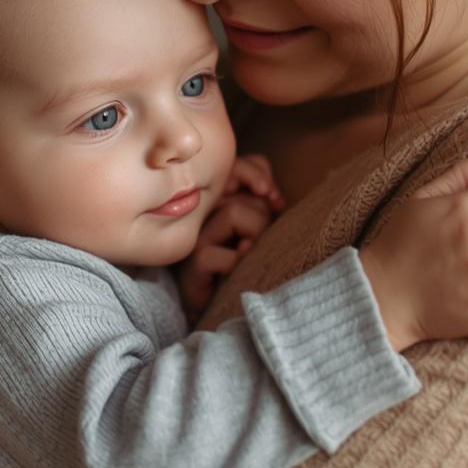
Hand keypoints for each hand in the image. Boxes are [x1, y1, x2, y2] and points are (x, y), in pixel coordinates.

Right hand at [177, 155, 286, 320]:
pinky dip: (240, 264)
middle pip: (241, 189)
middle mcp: (199, 206)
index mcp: (214, 193)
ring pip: (235, 212)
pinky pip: (229, 253)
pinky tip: (236, 271)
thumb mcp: (256, 223)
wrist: (219, 303)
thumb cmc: (241, 259)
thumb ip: (260, 197)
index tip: (274, 199)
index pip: (239, 164)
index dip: (259, 175)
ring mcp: (194, 232)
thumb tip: (271, 194)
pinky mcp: (193, 259)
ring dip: (254, 235)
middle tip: (257, 237)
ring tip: (247, 253)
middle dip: (262, 213)